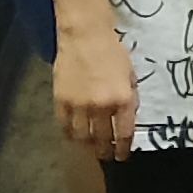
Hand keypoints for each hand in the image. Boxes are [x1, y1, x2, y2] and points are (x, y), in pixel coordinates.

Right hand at [53, 31, 138, 159]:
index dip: (124, 149)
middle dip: (105, 151)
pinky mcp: (61, 101)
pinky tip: (73, 134)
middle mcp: (101, 107)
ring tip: (90, 147)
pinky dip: (69, 133)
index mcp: (123, 100)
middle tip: (106, 156)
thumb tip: (127, 118)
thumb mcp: (130, 75)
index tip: (122, 156)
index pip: (124, 134)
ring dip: (87, 145)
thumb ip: (129, 98)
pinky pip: (64, 125)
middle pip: (103, 139)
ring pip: (82, 136)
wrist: (85, 36)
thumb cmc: (112, 52)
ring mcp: (79, 105)